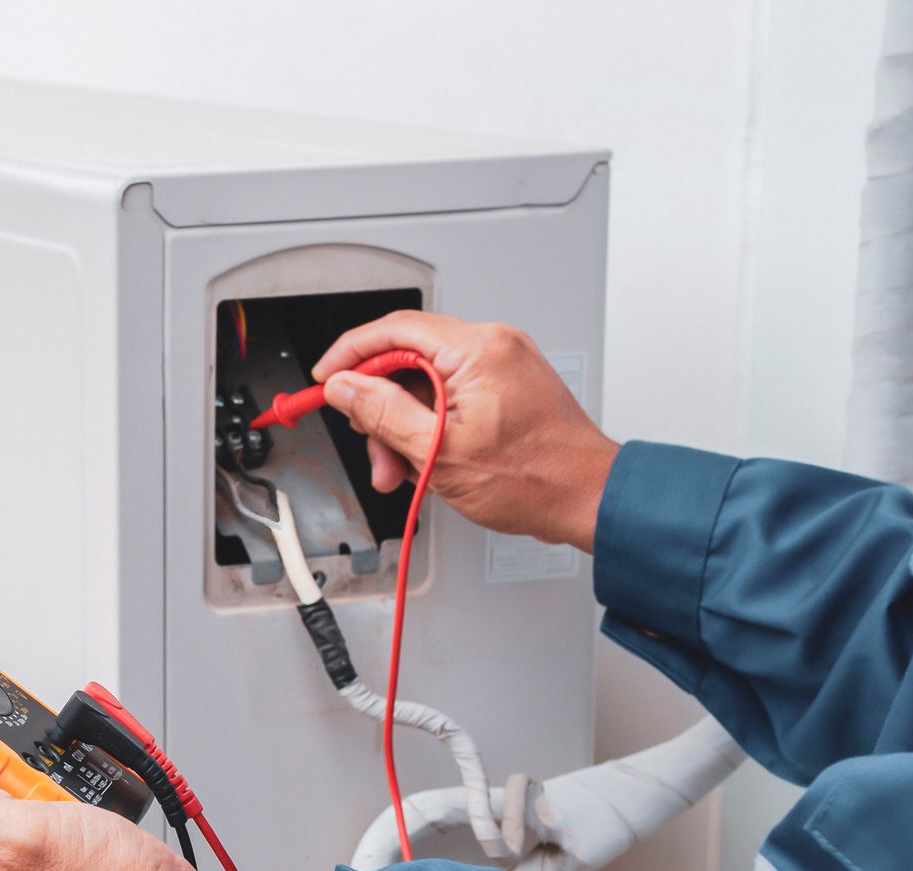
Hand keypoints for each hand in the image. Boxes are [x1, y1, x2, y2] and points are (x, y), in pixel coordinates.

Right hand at [313, 312, 619, 551]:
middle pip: (407, 359)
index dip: (350, 354)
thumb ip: (383, 414)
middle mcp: (492, 345)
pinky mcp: (506, 385)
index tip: (326, 380)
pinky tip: (426, 460)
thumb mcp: (439, 452)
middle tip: (371, 446)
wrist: (586, 497)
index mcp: (477, 350)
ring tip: (401, 470)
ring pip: (426, 382)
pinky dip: (430, 425)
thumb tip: (346, 388)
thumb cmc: (534, 479)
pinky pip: (451, 394)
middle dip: (380, 406)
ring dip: (404, 425)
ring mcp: (502, 364)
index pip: (394, 330)